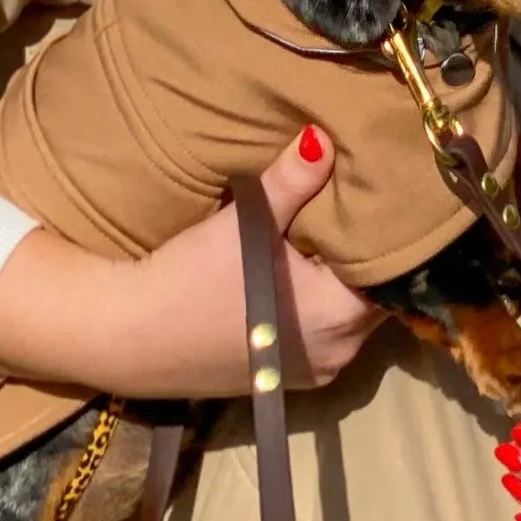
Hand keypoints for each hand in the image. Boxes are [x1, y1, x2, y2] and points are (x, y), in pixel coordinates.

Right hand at [0, 126, 384, 397]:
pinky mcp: (287, 382)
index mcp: (341, 313)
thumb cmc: (190, 278)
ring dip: (341, 290)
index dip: (386, 239)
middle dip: (365, 262)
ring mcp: (314, 372)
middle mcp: (340, 351)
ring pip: (350, 321)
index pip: (393, 272)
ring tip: (327, 247)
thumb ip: (293, 182)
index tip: (378, 207)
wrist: (127, 337)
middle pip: (374, 298)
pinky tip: (298, 285)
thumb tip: (326, 137)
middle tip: (354, 218)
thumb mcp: (246, 224)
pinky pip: (324, 340)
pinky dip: (320, 314)